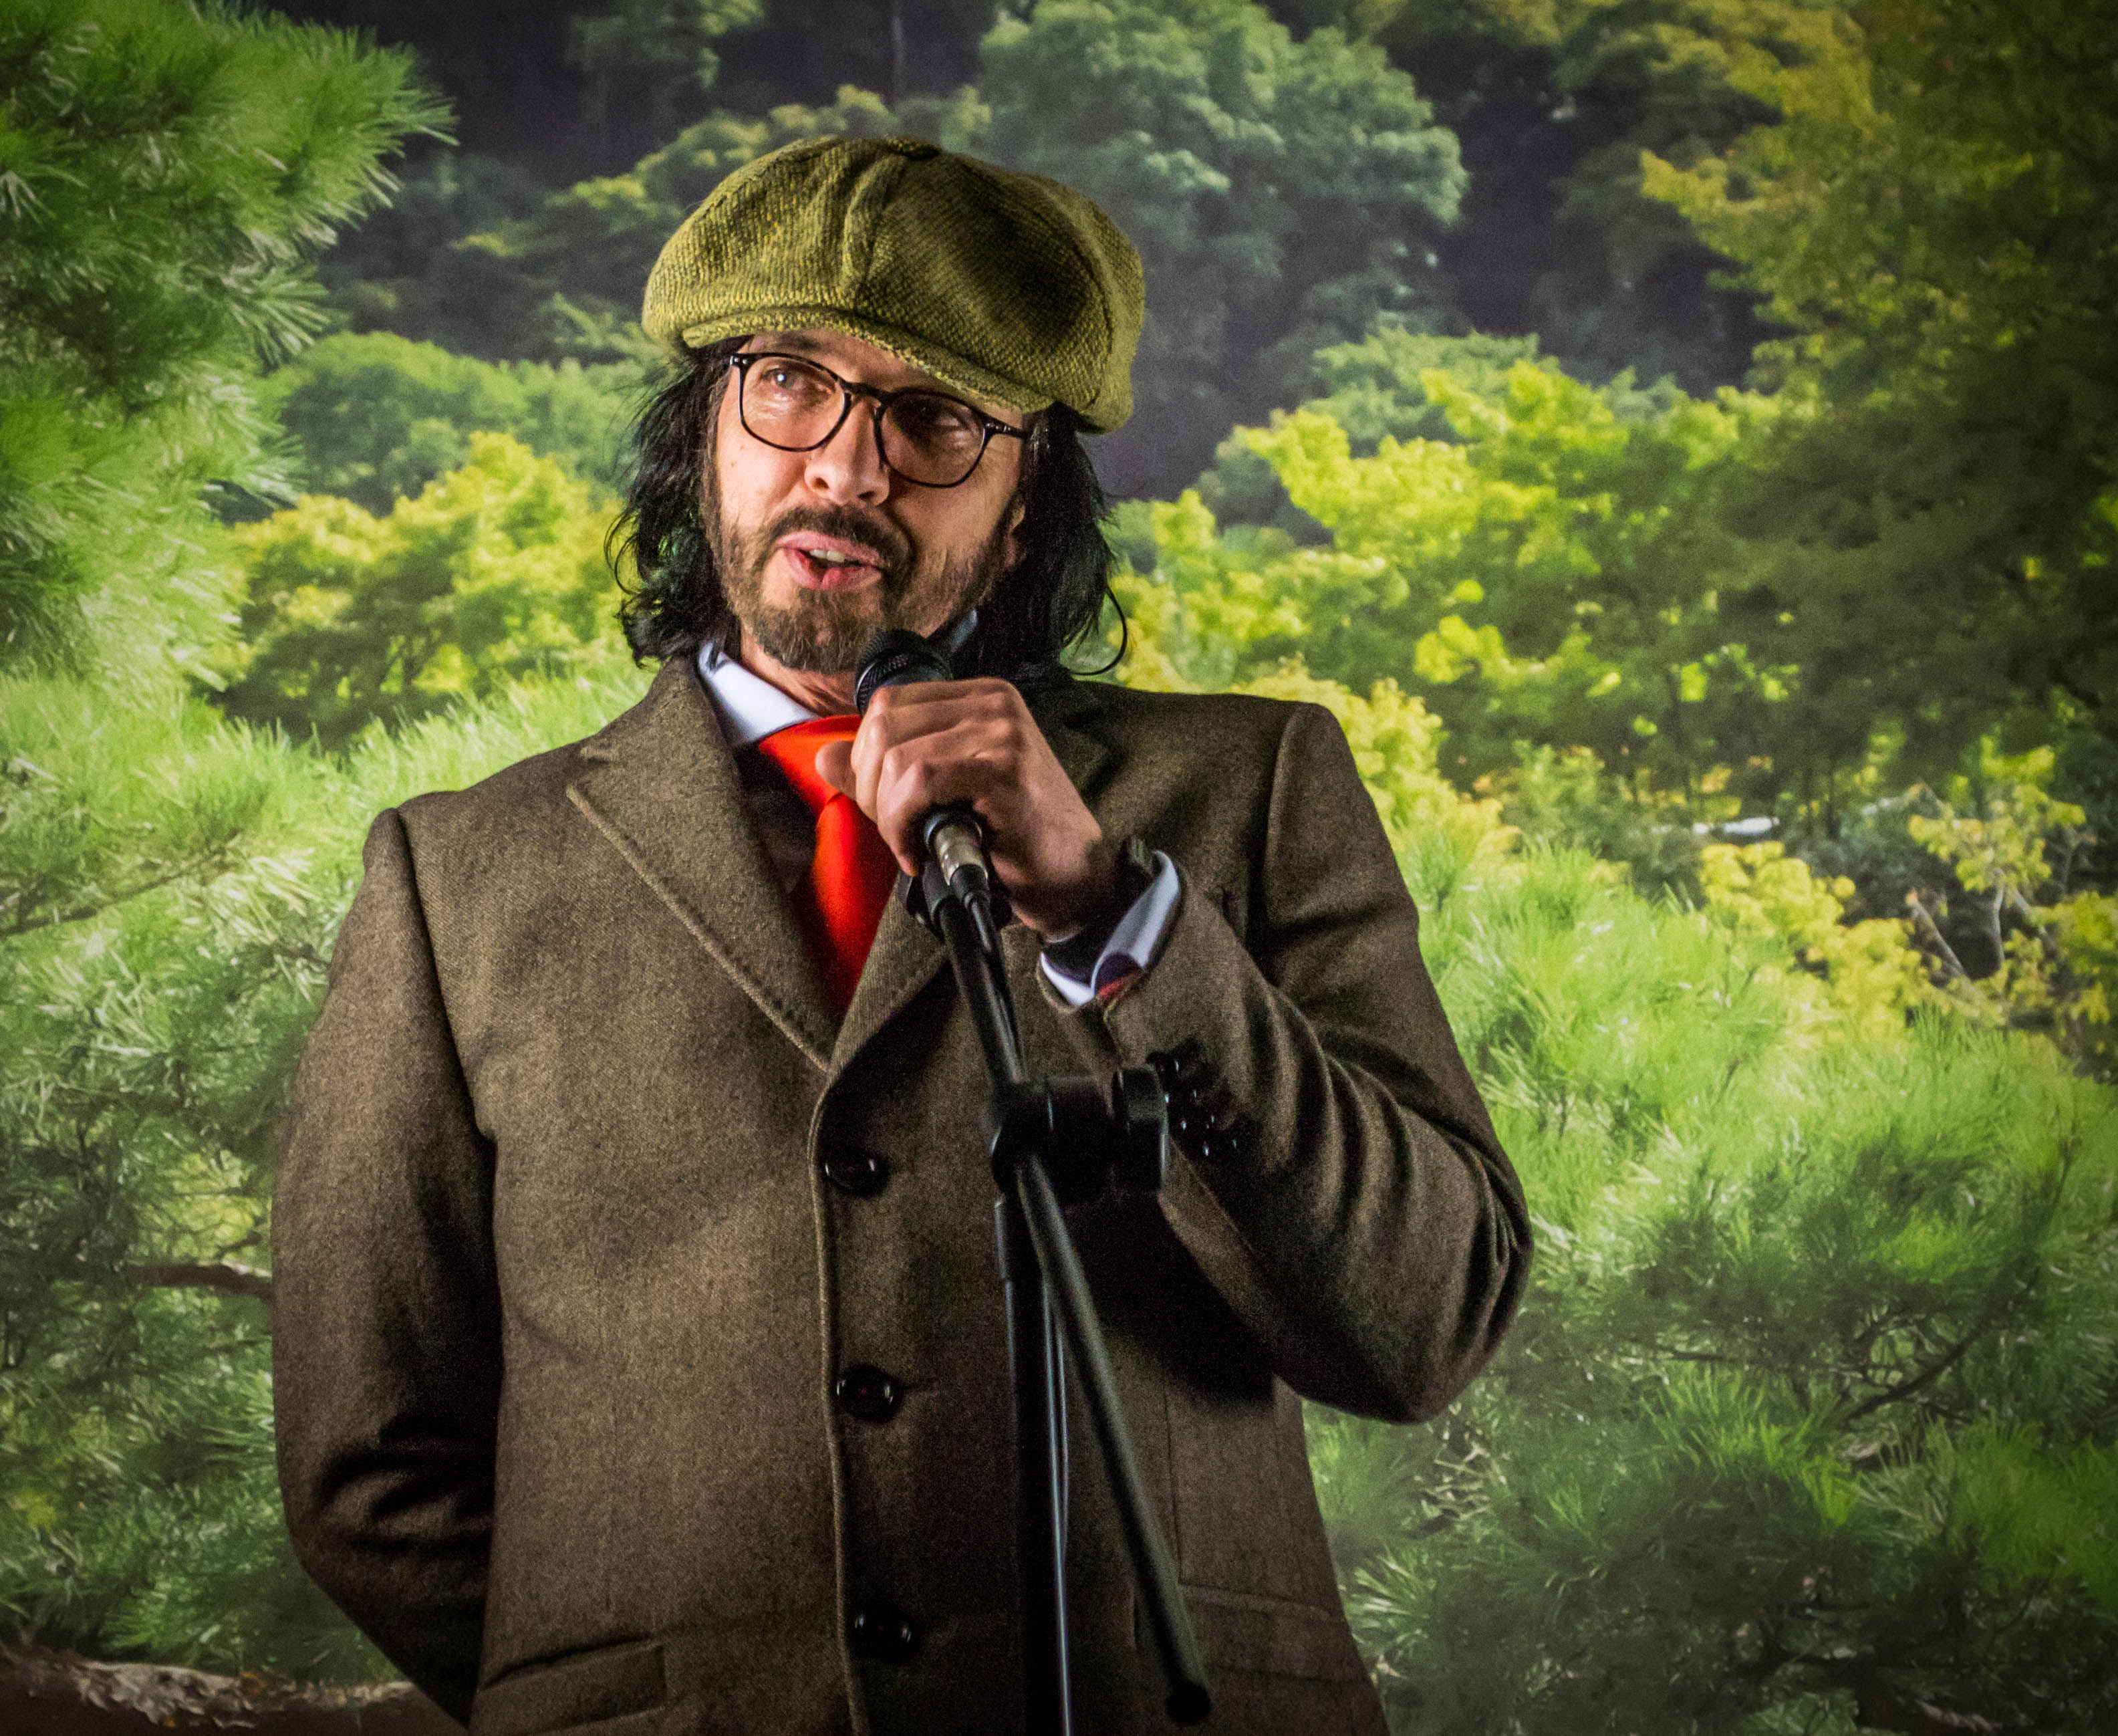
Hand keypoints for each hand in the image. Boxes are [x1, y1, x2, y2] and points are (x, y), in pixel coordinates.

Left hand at [812, 678, 1117, 937]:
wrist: (1075, 878)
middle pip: (883, 726)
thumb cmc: (1013, 838)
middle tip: (896, 831)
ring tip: (912, 844)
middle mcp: (993, 703)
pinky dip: (903, 822)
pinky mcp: (1004, 767)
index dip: (866, 759)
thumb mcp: (943, 795)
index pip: (887, 706)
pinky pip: (920, 782)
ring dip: (888, 813)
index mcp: (979, 698)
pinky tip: (918, 851)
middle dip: (871, 787)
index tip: (885, 807)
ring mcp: (1002, 731)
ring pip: (897, 756)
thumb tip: (826, 758)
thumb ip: (885, 773)